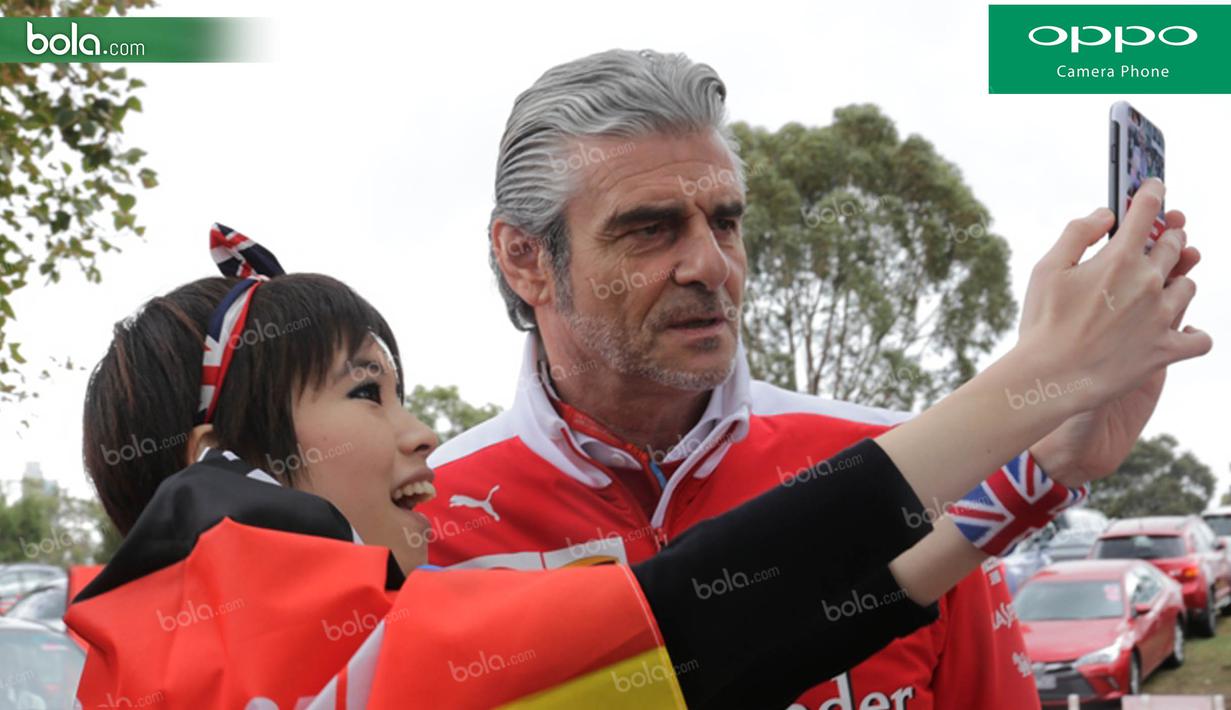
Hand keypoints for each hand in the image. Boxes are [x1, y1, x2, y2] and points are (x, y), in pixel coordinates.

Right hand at [1028, 206, 1203, 487]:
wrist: (1051, 378)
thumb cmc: (1042, 323)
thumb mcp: (1046, 269)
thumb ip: (1076, 233)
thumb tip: (1105, 214)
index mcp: (1119, 258)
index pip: (1146, 211)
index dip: (1151, 192)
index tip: (1154, 187)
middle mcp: (1148, 282)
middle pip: (1175, 245)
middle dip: (1169, 236)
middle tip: (1160, 239)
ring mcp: (1162, 316)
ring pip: (1188, 286)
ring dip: (1177, 282)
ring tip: (1160, 291)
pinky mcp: (1167, 349)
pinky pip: (1199, 338)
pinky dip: (1193, 334)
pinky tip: (1180, 332)